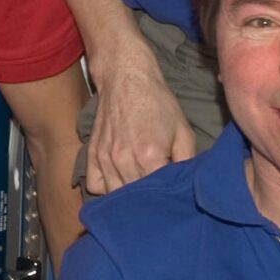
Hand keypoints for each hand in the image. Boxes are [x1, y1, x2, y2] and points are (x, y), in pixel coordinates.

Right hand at [82, 63, 193, 195]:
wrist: (126, 79)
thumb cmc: (158, 104)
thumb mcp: (184, 131)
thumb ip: (188, 162)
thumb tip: (187, 186)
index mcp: (150, 156)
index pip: (159, 195)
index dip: (168, 197)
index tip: (173, 194)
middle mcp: (124, 161)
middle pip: (136, 199)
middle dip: (149, 200)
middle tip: (158, 194)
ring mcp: (105, 159)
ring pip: (115, 196)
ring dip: (127, 196)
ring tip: (139, 187)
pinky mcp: (91, 155)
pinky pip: (94, 186)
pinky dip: (105, 188)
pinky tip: (118, 179)